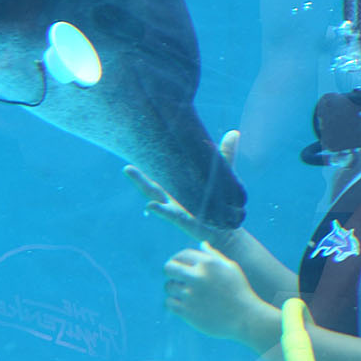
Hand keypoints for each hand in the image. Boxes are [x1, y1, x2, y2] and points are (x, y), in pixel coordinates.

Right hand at [125, 131, 240, 245]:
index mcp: (176, 186)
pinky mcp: (183, 221)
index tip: (136, 146)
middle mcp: (171, 198)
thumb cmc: (218, 201)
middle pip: (151, 185)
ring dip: (143, 188)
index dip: (149, 161)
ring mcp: (174, 209)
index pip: (159, 172)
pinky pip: (170, 215)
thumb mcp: (222, 176)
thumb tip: (234, 132)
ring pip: (155, 199)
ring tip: (131, 177)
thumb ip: (225, 155)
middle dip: (138, 177)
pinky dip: (160, 211)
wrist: (225, 228)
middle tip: (126, 167)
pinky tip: (150, 206)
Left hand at [163, 243, 274, 342]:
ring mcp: (190, 295)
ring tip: (187, 295)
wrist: (245, 318)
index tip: (178, 266)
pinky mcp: (187, 311)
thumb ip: (214, 255)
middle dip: (170, 271)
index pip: (181, 255)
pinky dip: (174, 304)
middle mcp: (197, 277)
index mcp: (207, 264)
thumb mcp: (231, 269)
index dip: (178, 259)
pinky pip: (169, 303)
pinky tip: (184, 305)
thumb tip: (202, 244)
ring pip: (168, 287)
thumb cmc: (239, 292)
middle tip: (175, 278)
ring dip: (174, 290)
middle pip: (168, 268)